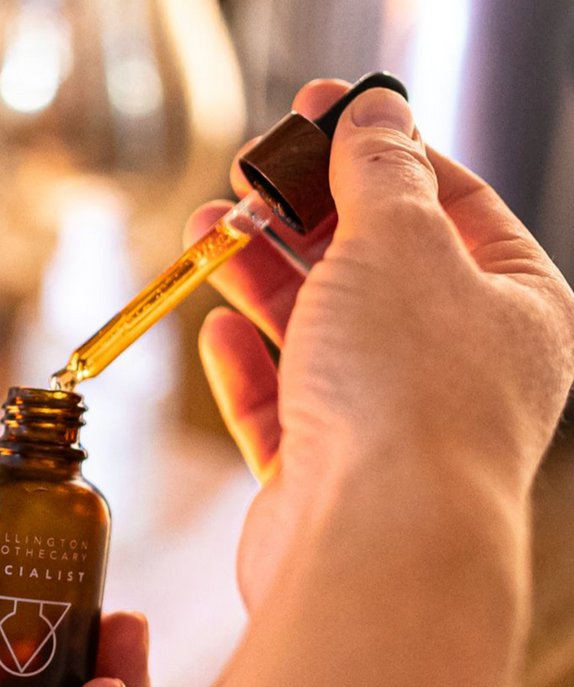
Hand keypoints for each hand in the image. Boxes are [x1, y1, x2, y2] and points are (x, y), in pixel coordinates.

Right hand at [187, 80, 573, 609]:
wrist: (374, 543)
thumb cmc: (411, 396)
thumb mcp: (399, 244)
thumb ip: (378, 175)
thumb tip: (373, 117)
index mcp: (513, 308)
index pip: (450, 202)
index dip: (380, 149)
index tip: (316, 110)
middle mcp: (455, 368)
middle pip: (373, 267)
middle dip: (303, 215)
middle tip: (246, 173)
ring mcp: (387, 426)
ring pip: (317, 334)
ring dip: (258, 279)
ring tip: (206, 231)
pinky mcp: (322, 474)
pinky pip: (281, 407)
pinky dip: (247, 365)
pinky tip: (215, 327)